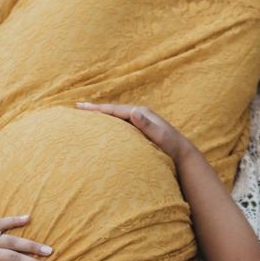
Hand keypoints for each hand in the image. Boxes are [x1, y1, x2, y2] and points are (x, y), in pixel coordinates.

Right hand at [75, 101, 193, 163]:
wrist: (182, 153)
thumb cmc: (171, 147)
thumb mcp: (160, 136)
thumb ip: (148, 125)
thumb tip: (135, 111)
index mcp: (141, 114)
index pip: (115, 110)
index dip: (97, 109)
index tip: (81, 107)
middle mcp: (139, 114)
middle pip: (112, 110)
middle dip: (95, 109)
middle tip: (77, 107)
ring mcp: (139, 121)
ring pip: (115, 116)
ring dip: (101, 115)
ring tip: (85, 115)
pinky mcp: (139, 129)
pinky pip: (119, 124)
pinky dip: (108, 123)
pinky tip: (102, 128)